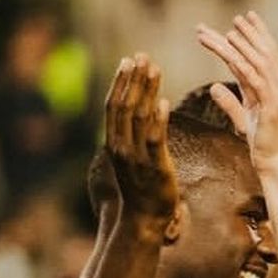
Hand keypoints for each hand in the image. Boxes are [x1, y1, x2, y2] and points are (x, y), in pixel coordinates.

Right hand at [104, 53, 177, 229]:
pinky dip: (158, 119)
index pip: (114, 106)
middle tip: (143, 57)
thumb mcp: (129, 159)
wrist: (143, 220)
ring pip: (140, 117)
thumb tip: (139, 113)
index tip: (129, 61)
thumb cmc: (140, 189)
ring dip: (147, 91)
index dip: (121, 81)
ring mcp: (137, 158)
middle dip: (134, 79)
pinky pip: (155, 139)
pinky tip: (164, 101)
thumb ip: (131, 136)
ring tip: (155, 69)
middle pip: (125, 106)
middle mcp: (121, 147)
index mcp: (113, 143)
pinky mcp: (155, 168)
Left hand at [196, 12, 277, 170]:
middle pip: (265, 53)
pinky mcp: (271, 106)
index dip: (257, 35)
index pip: (267, 56)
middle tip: (236, 18)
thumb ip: (229, 102)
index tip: (244, 19)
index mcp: (275, 89)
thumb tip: (214, 87)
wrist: (275, 165)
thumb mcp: (243, 120)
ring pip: (260, 61)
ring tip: (229, 29)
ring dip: (244, 43)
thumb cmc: (262, 145)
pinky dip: (242, 61)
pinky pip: (254, 78)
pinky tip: (230, 49)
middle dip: (251, 34)